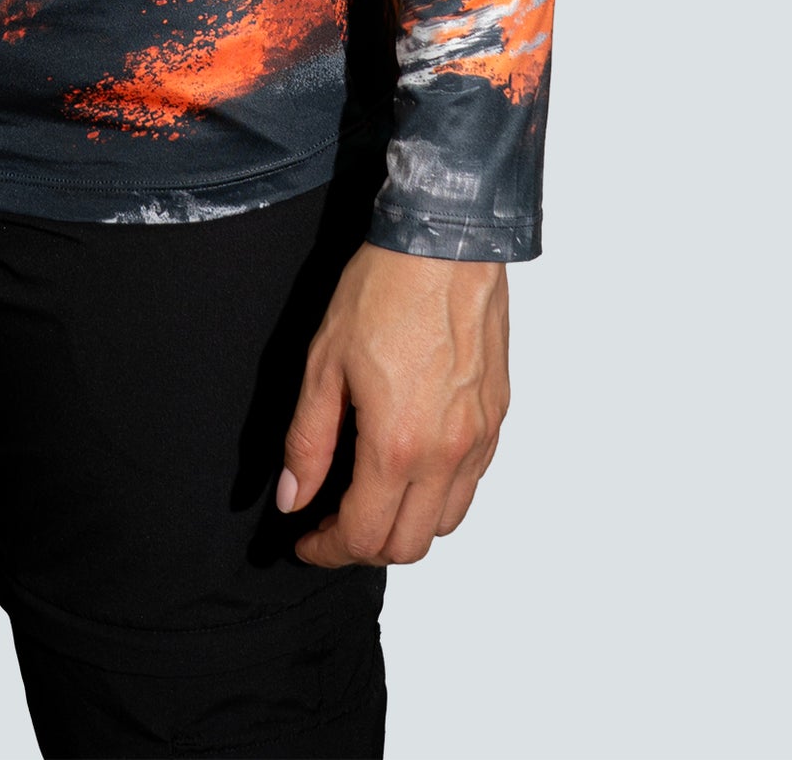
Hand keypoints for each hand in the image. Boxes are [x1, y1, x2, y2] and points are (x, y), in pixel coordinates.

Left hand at [277, 241, 509, 565]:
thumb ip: (308, 441)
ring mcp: (480, 438)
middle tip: (332, 523)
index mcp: (398, 445)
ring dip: (405, 526)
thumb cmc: (384, 290)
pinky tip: (410, 465)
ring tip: (370, 498)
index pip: (363, 536)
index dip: (326, 549)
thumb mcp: (324, 363)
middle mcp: (447, 453)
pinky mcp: (497, 418)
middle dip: (364, 547)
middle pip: (408, 546)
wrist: (446, 242)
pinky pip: (471, 483)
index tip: (305, 541)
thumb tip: (294, 497)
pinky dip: (439, 494)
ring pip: (446, 523)